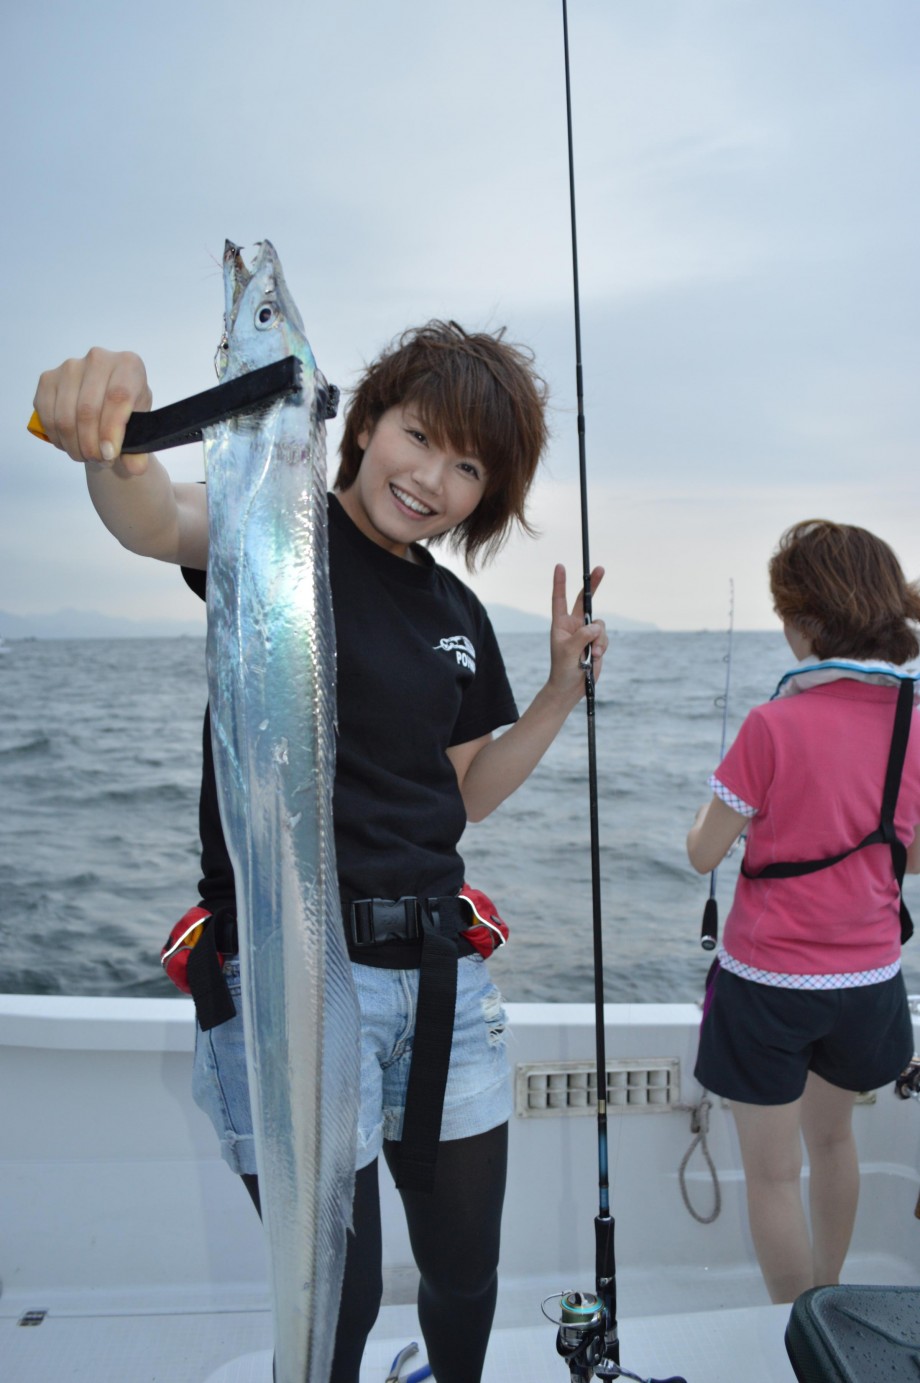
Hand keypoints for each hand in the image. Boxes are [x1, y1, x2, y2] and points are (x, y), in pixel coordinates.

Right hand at [33, 348, 152, 474]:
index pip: (117, 397)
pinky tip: (71, 445)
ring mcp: (70, 367)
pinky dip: (58, 438)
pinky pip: (47, 416)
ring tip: (88, 456)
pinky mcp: (48, 379)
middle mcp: (98, 359)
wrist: (106, 402)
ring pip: (65, 416)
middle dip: (92, 445)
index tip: (109, 455)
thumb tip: (135, 468)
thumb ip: (139, 449)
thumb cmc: (128, 410)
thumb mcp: (141, 428)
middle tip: (100, 461)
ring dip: (74, 446)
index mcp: (128, 365)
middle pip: (88, 410)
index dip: (111, 430)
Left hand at [549, 563, 607, 698]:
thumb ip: (582, 635)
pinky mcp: (596, 642)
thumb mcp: (569, 651)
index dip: (560, 582)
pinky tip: (595, 658)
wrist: (570, 687)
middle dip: (593, 584)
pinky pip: (605, 637)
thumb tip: (597, 626)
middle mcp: (574, 624)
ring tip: (592, 654)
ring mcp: (586, 633)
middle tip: (600, 568)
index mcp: (560, 623)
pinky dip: (603, 646)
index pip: (559, 599)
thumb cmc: (562, 668)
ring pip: (600, 624)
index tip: (560, 566)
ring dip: (599, 639)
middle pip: (584, 600)